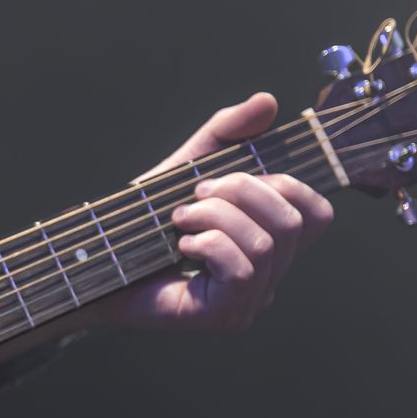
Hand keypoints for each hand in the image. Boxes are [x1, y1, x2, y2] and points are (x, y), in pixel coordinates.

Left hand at [100, 92, 333, 331]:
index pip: (317, 214)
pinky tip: (181, 245)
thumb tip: (268, 101)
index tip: (231, 177)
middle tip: (196, 193)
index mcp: (270, 243)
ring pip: (264, 244)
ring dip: (215, 216)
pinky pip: (242, 270)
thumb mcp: (189, 164)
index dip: (287, 185)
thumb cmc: (146, 220)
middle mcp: (269, 276)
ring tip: (179, 217)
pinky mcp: (223, 316)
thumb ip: (227, 132)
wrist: (98, 261)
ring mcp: (249, 301)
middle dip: (242, 193)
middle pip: (293, 223)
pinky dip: (209, 244)